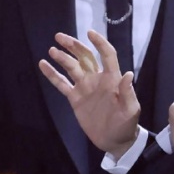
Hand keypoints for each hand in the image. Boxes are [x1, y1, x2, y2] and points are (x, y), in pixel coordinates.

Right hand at [38, 30, 141, 156]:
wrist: (114, 140)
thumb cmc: (126, 125)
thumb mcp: (131, 110)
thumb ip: (128, 93)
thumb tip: (128, 74)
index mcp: (112, 79)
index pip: (106, 55)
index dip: (99, 43)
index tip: (90, 33)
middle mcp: (96, 79)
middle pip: (84, 57)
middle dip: (73, 46)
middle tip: (59, 37)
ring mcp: (84, 87)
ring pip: (71, 67)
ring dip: (62, 57)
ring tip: (52, 50)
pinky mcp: (75, 98)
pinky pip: (62, 84)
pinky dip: (52, 75)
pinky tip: (43, 65)